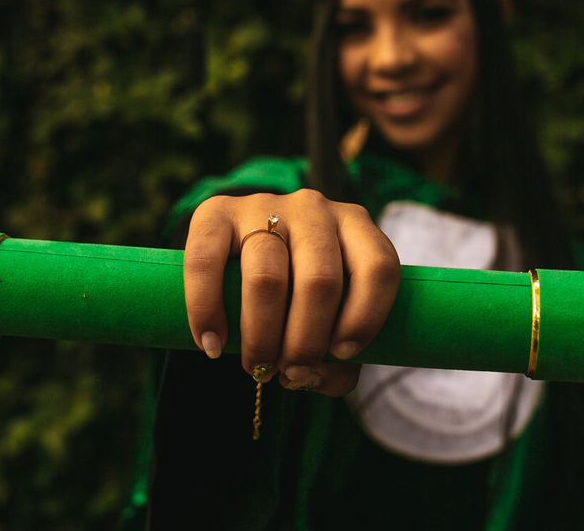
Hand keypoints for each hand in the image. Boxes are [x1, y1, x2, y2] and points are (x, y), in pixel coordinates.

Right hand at [182, 189, 399, 396]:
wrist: (242, 248)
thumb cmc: (298, 293)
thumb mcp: (330, 314)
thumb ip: (336, 357)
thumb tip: (310, 377)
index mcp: (355, 227)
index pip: (377, 268)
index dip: (365, 318)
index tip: (343, 353)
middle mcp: (313, 209)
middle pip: (319, 281)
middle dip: (305, 342)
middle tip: (291, 373)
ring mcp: (263, 205)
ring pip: (267, 277)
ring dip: (262, 336)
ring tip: (257, 367)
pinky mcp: (216, 212)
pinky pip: (206, 261)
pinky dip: (207, 310)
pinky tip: (212, 344)